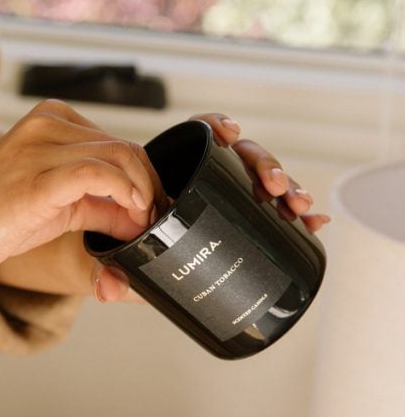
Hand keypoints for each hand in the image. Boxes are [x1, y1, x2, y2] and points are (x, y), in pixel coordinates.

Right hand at [0, 99, 163, 278]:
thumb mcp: (57, 207)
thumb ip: (99, 207)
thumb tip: (139, 218)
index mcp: (51, 121)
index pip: (117, 142)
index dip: (145, 178)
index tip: (151, 210)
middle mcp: (48, 124)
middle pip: (126, 148)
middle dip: (150, 187)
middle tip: (152, 221)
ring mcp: (42, 146)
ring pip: (121, 156)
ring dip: (143, 193)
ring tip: (141, 223)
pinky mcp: (39, 176)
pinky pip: (99, 173)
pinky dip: (126, 193)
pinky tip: (130, 215)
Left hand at [92, 112, 329, 303]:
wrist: (116, 261)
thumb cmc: (111, 249)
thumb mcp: (105, 256)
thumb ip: (102, 269)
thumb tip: (108, 289)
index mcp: (166, 172)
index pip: (196, 135)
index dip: (216, 127)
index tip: (230, 135)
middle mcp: (198, 181)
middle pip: (239, 157)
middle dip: (265, 166)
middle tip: (274, 188)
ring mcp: (221, 201)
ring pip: (259, 183)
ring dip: (286, 190)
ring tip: (298, 207)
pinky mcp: (236, 223)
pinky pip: (267, 213)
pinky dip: (293, 217)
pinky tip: (314, 223)